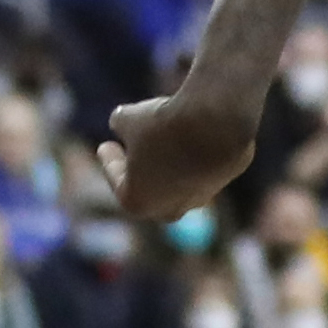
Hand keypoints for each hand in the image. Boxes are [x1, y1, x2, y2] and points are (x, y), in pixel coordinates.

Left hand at [100, 86, 255, 227]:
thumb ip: (121, 123)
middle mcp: (167, 209)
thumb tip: (122, 121)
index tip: (105, 145)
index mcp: (135, 201)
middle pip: (146, 188)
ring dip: (166, 159)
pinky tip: (188, 131)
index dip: (109, 159)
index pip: (116, 179)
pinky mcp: (222, 180)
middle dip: (137, 168)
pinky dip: (191, 151)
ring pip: (175, 179)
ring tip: (161, 134)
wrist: (217, 122)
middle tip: (130, 148)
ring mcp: (198, 198)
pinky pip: (199, 166)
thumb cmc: (164, 125)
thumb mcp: (129, 118)